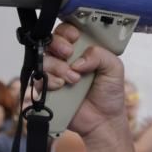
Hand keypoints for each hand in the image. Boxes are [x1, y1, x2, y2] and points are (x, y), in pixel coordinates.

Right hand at [43, 22, 127, 146]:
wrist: (103, 120)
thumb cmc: (109, 93)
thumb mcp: (114, 68)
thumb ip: (101, 55)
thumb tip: (79, 59)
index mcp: (81, 50)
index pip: (67, 31)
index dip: (67, 31)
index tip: (75, 38)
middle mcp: (65, 59)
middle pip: (50, 41)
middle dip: (58, 45)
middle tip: (69, 54)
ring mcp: (54, 74)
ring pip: (43, 59)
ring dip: (57, 66)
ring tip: (73, 78)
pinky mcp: (46, 89)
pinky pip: (37, 80)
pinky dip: (48, 81)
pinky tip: (60, 86)